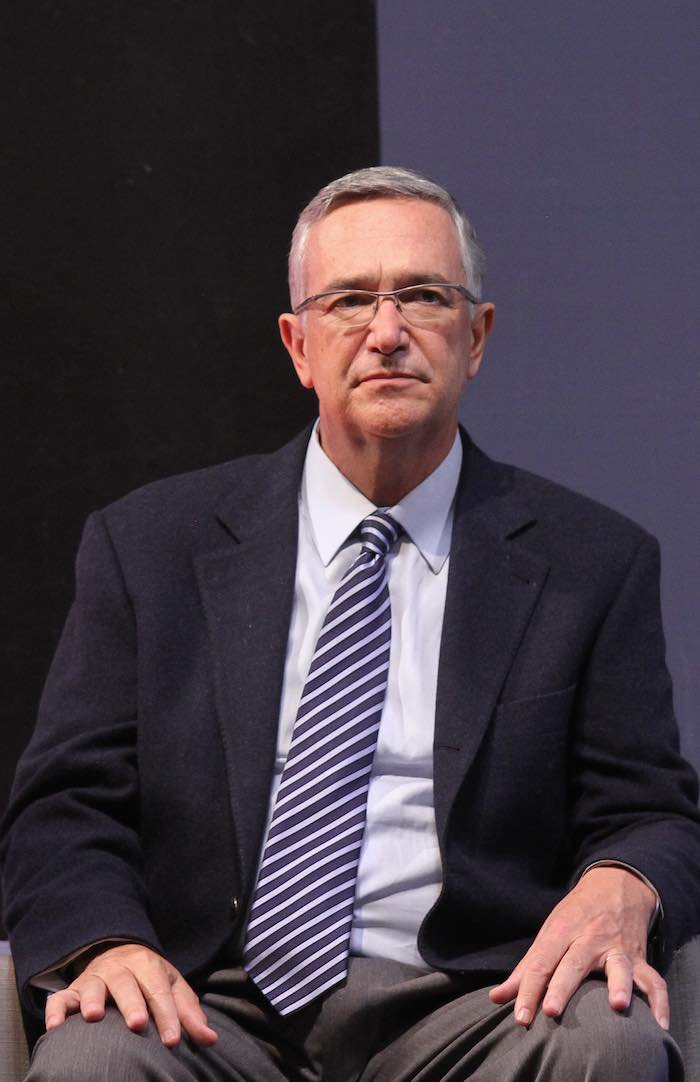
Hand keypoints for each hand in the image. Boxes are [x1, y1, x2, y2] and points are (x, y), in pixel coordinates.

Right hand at [45, 943, 217, 1046]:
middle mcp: (120, 968)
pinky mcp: (73, 990)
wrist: (118, 953)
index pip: (159, 990)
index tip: (173, 1040)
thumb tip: (211, 1039)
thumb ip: (189, 1013)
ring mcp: (94, 978)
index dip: (167, 1015)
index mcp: (148, 965)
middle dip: (132, 1004)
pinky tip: (56, 1027)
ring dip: (92, 1000)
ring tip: (94, 1016)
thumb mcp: (172, 987)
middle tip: (137, 1024)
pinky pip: (61, 998)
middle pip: (126, 985)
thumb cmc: (149, 978)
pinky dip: (56, 1010)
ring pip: (92, 987)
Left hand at [489, 866, 667, 1029]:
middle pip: (573, 963)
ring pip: (618, 966)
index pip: (541, 963)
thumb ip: (526, 969)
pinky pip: (654, 979)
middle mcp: (589, 939)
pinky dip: (659, 1001)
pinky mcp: (639, 958)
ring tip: (618, 1006)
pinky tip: (659, 1025)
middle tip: (551, 1010)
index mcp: (562, 933)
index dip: (528, 990)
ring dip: (619, 984)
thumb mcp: (549, 933)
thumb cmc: (575, 916)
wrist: (615, 886)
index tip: (520, 1017)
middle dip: (562, 987)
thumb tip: (496, 998)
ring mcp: (616, 948)